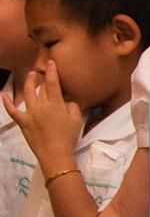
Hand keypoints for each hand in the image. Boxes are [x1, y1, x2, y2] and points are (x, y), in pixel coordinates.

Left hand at [3, 61, 84, 175]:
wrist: (55, 153)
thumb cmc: (68, 137)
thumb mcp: (76, 119)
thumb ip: (72, 106)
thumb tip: (66, 101)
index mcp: (55, 104)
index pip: (52, 83)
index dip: (51, 71)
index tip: (50, 62)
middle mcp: (41, 106)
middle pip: (40, 88)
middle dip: (42, 79)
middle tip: (42, 72)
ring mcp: (30, 114)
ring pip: (26, 94)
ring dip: (27, 83)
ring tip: (29, 76)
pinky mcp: (22, 122)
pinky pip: (13, 111)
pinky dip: (7, 103)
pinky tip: (4, 96)